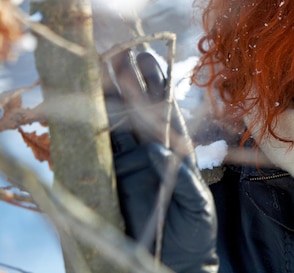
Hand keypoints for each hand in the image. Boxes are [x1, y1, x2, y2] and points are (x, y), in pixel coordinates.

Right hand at [104, 49, 218, 272]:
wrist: (176, 260)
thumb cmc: (193, 231)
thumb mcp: (197, 206)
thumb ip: (183, 180)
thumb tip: (157, 151)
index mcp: (178, 149)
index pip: (166, 110)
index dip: (157, 83)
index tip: (149, 57)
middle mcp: (152, 149)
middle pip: (138, 109)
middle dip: (129, 80)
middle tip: (119, 51)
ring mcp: (129, 162)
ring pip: (116, 123)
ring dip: (108, 97)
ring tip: (99, 68)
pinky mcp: (111, 178)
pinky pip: (99, 149)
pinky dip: (91, 128)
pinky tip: (85, 106)